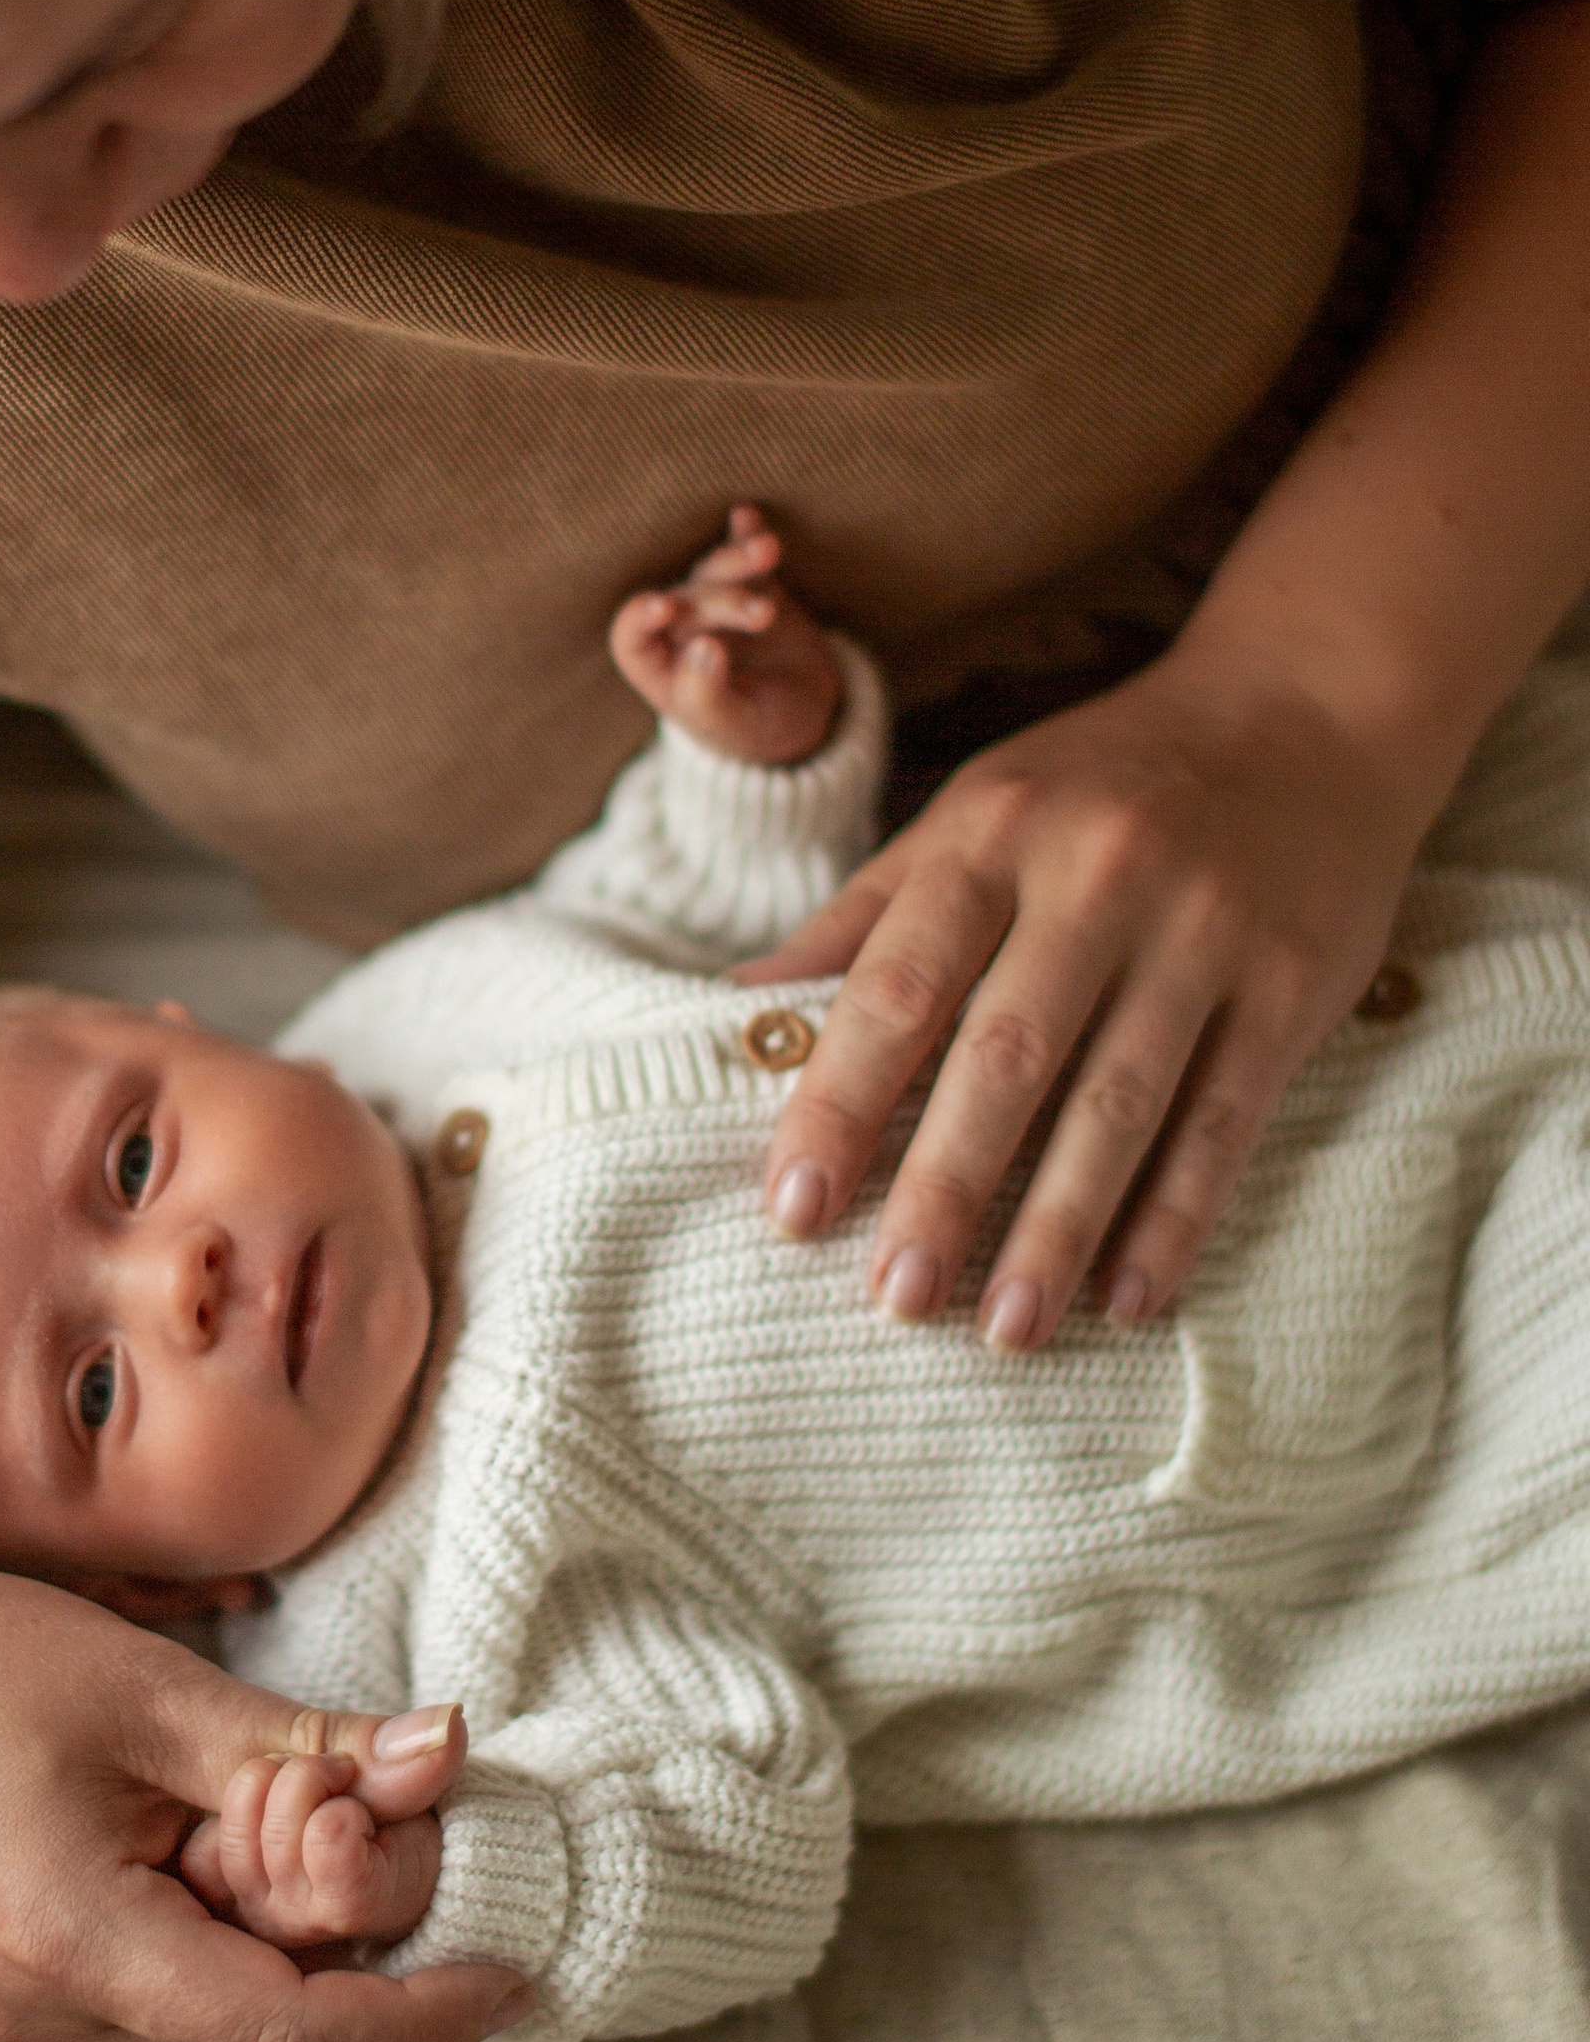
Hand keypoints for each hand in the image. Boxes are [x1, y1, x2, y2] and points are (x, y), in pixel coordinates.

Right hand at [0, 1542, 525, 2041]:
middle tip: (399, 1833)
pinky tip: (229, 1842)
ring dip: (287, 1944)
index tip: (516, 1968)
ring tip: (303, 1817)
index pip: (292, 2041)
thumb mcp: (148, 1691)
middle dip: (358, 1957)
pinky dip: (222, 1940)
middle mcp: (36, 2023)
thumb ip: (302, 1750)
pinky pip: (152, 2003)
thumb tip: (444, 1760)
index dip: (420, 2017)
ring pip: (208, 2030)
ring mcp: (6, 2020)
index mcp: (73, 1956)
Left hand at [610, 507, 841, 765]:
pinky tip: (747, 515)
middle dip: (722, 601)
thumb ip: (710, 696)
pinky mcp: (754, 585)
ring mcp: (715, 604)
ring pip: (713, 572)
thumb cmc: (756, 730)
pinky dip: (744, 534)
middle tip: (764, 615)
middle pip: (685, 601)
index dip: (638, 618)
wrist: (809, 716)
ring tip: (768, 551)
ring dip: (737, 558)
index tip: (662, 606)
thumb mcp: (735, 727)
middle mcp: (679, 632)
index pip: (630, 638)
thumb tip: (705, 650)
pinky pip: (742, 555)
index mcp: (659, 670)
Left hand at [733, 637, 1429, 1346]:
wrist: (1303, 712)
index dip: (840, 1101)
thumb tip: (738, 1012)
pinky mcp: (1290, 985)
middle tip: (895, 1298)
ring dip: (1057, 1227)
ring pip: (1120, 1105)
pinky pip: (1225, 1120)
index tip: (793, 1208)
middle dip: (943, 1187)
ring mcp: (1203, 934)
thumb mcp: (973, 813)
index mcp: (992, 836)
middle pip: (1006, 1057)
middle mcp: (1097, 879)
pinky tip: (1129, 1297)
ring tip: (1006, 1329)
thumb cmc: (1102, 782)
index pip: (898, 986)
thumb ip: (864, 917)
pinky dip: (1176, 1217)